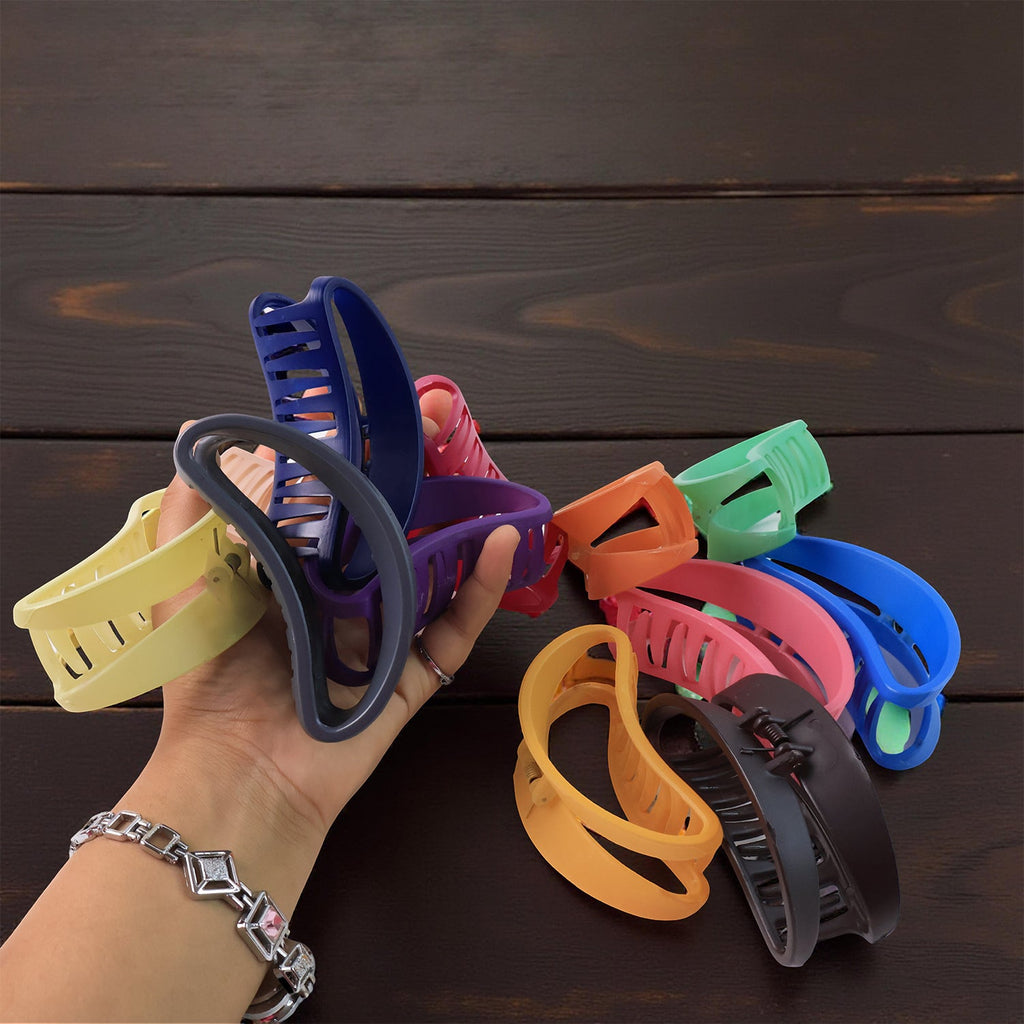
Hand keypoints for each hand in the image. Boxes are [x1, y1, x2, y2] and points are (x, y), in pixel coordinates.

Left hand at [148, 461, 519, 847]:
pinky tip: (500, 544)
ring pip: (432, 572)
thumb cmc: (209, 675)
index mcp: (293, 574)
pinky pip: (454, 629)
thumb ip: (188, 509)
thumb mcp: (186, 579)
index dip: (363, 457)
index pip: (336, 501)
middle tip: (440, 424)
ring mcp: (382, 639)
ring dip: (461, 524)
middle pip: (392, 527)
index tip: (381, 415)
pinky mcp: (412, 677)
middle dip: (418, 475)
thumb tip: (195, 430)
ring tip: (483, 475)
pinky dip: (482, 589)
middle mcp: (342, 601)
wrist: (234, 772)